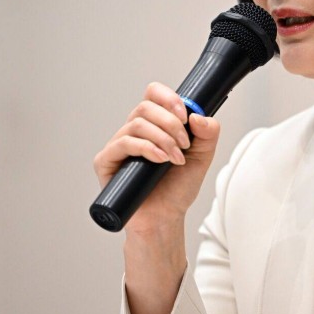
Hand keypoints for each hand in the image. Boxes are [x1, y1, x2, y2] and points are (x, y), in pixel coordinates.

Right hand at [93, 82, 220, 235]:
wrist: (165, 218)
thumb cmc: (177, 188)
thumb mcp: (202, 157)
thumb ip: (208, 133)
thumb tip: (198, 116)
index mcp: (154, 124)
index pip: (153, 94)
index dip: (169, 98)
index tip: (186, 115)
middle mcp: (134, 131)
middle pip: (146, 106)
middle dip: (171, 123)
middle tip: (185, 144)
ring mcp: (118, 145)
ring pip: (137, 123)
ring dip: (163, 138)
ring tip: (176, 158)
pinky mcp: (106, 161)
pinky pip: (123, 143)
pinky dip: (146, 148)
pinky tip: (161, 160)